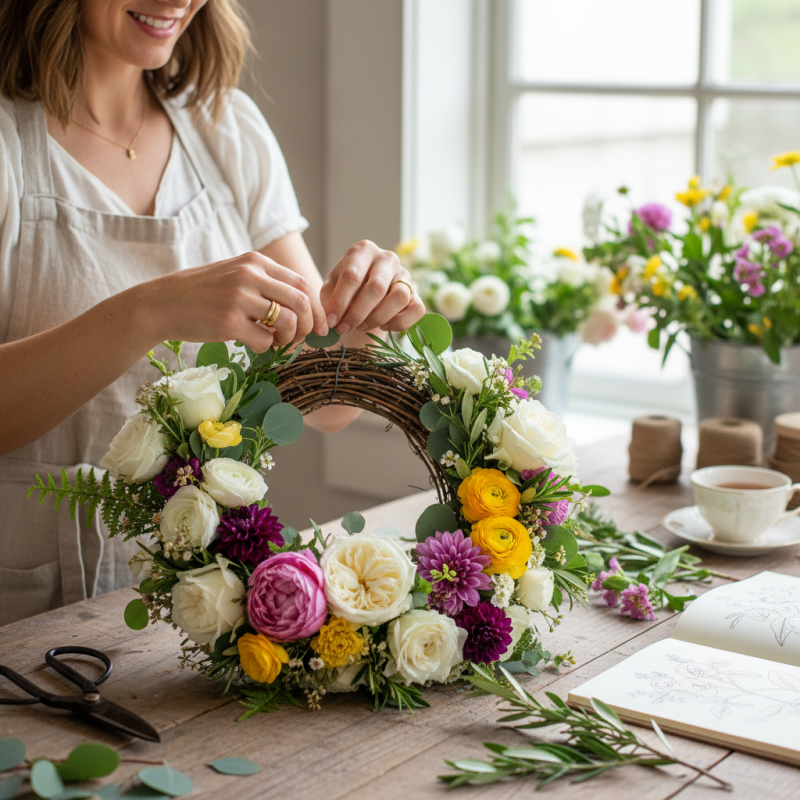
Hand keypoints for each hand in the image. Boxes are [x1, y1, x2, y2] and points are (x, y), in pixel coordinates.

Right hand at [143, 251, 327, 351]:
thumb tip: (305, 307)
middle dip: (309, 325)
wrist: (163, 303)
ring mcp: (239, 298)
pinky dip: (267, 348)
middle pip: (301, 302)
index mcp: (256, 262)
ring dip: (289, 339)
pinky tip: (254, 344)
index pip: (302, 284)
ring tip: (276, 341)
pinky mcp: (228, 322)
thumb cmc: (204, 293)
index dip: (317, 309)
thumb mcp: (237, 275)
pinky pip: (265, 341)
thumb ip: (268, 284)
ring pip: (288, 322)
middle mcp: (250, 276)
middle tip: (302, 339)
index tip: (319, 326)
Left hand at [320, 240, 425, 333]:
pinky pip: (416, 310)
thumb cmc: (345, 289)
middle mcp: (387, 258)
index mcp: (363, 250)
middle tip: (343, 328)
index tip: (330, 321)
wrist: (364, 293)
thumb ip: (330, 299)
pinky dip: (399, 323)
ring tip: (361, 327)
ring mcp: (405, 275)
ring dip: (378, 318)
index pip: (352, 275)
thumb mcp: (331, 288)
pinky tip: (383, 326)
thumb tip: (331, 318)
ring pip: (400, 297)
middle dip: (357, 313)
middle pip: (377, 287)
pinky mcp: (416, 293)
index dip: (340, 302)